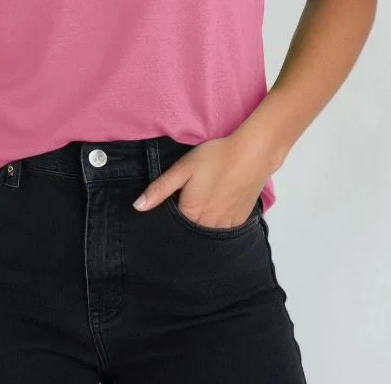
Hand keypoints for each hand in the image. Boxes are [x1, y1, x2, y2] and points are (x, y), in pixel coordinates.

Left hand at [131, 136, 264, 227]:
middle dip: (183, 226)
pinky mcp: (239, 222)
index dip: (167, 219)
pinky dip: (216, 226)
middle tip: (186, 203)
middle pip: (189, 233)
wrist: (252, 154)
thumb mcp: (183, 168)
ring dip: (200, 227)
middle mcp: (207, 226)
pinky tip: (215, 210)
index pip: (172, 227)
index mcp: (191, 213)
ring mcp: (225, 226)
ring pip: (206, 235)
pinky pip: (222, 233)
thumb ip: (160, 189)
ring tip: (200, 207)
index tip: (168, 209)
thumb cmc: (215, 158)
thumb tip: (137, 207)